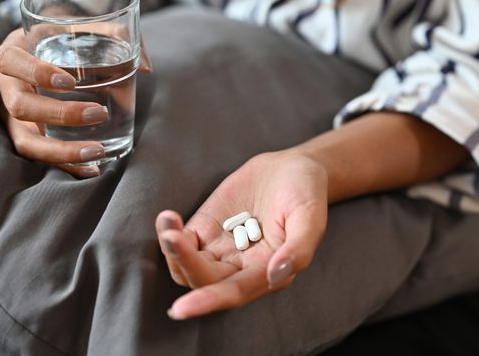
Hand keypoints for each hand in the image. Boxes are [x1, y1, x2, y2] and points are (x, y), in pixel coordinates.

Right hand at [0, 28, 151, 177]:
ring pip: (25, 141)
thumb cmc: (68, 37)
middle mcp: (6, 84)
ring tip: (97, 152)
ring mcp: (11, 114)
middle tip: (100, 113)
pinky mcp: (25, 134)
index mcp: (13, 51)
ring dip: (61, 151)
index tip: (70, 82)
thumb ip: (117, 36)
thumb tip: (146, 67)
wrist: (53, 48)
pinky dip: (65, 165)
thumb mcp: (84, 27)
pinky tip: (91, 169)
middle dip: (60, 114)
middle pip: (20, 106)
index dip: (36, 73)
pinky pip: (39, 156)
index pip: (10, 61)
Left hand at [155, 150, 327, 318]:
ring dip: (172, 250)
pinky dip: (169, 233)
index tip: (180, 308)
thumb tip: (275, 275)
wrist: (291, 169)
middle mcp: (240, 268)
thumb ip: (298, 249)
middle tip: (172, 236)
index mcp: (267, 273)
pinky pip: (181, 241)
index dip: (208, 301)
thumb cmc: (306, 194)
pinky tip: (168, 217)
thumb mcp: (310, 217)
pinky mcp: (206, 229)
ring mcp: (220, 249)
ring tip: (168, 220)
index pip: (234, 293)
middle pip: (203, 280)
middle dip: (184, 262)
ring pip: (187, 266)